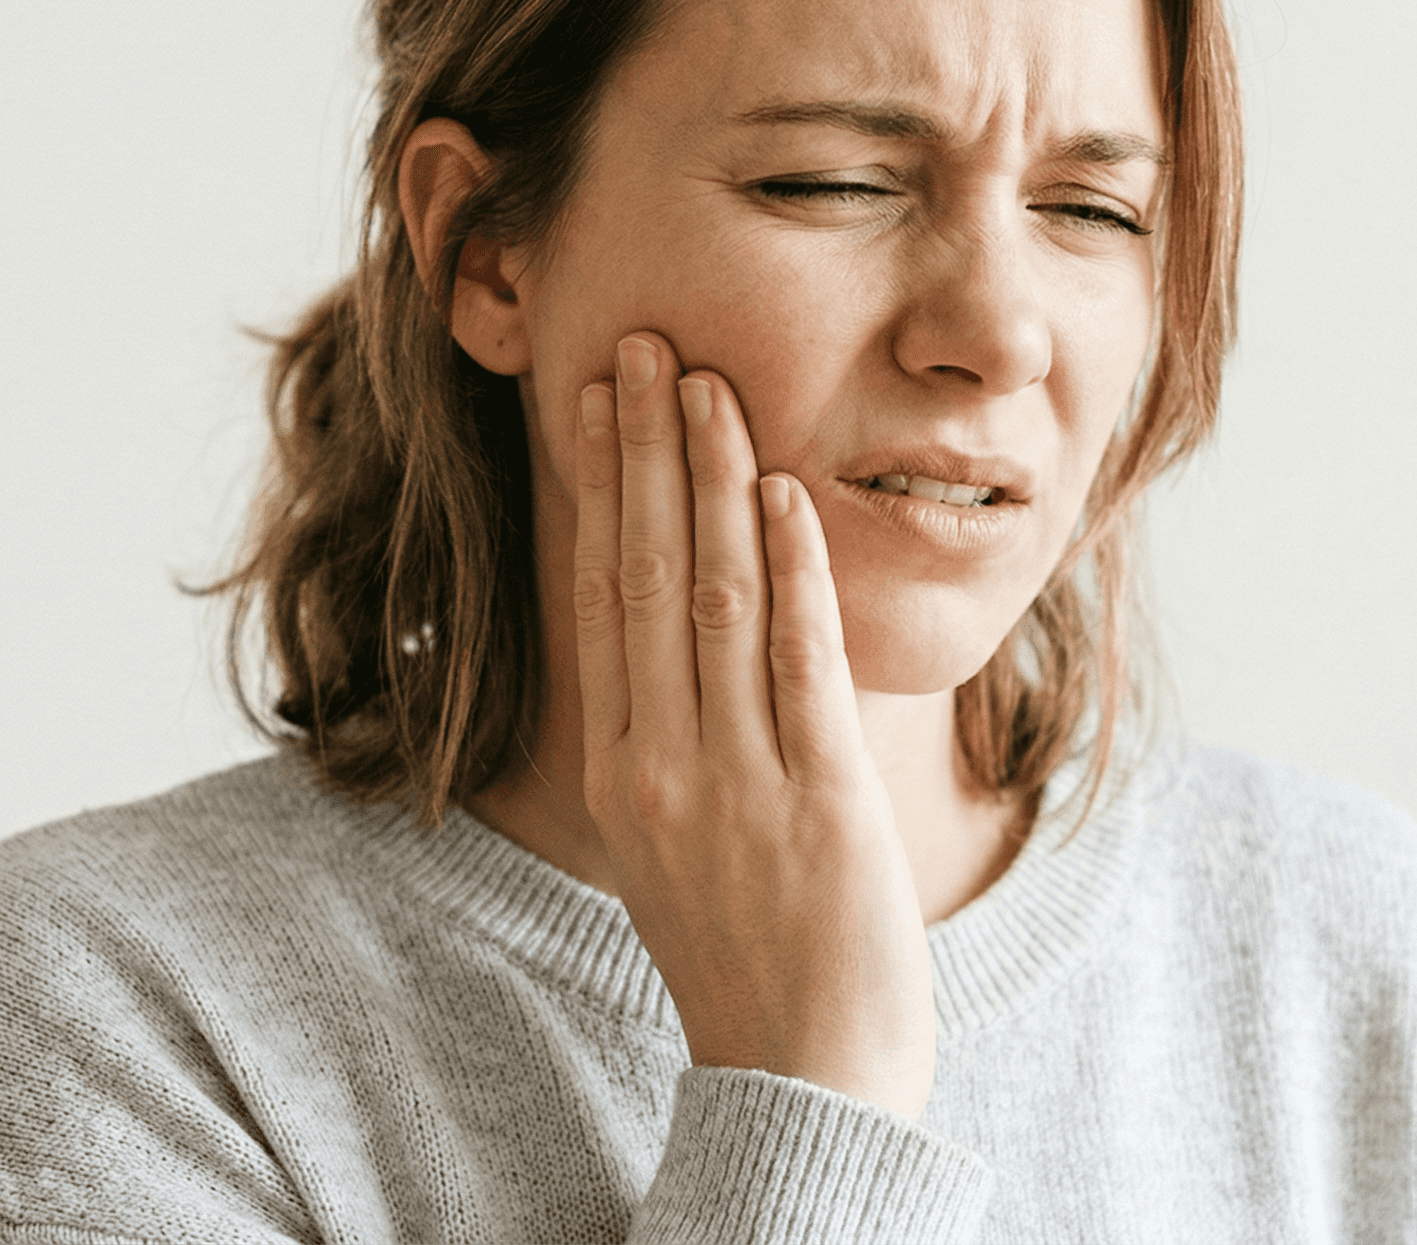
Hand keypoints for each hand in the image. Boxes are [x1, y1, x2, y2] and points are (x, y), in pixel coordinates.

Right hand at [574, 332, 936, 1119]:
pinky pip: (796, 665)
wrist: (805, 1073)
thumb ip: (673, 741)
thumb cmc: (751, 955)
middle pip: (645, 577)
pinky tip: (785, 495)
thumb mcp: (678, 842)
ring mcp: (736, 781)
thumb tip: (677, 641)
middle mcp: (662, 765)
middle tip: (642, 344)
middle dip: (645, 452)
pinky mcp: (817, 800)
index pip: (602, 599)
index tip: (599, 400)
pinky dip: (791, 572)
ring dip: (712, 484)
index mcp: (622, 772)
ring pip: (715, 601)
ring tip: (708, 385)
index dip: (601, 491)